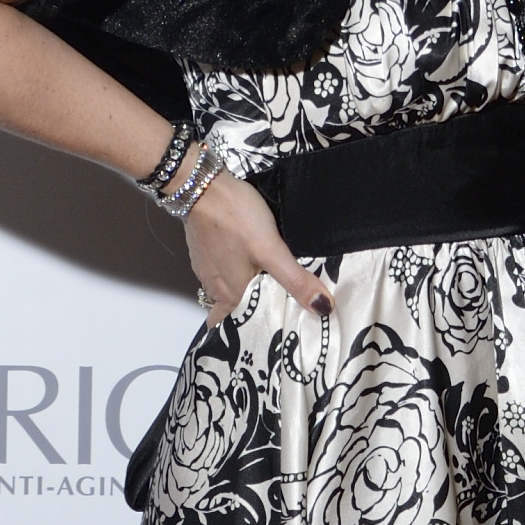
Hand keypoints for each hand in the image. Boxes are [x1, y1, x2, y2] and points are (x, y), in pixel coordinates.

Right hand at [181, 164, 330, 321]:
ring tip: (268, 290)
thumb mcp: (272, 251)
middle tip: (273, 315)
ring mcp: (207, 267)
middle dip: (249, 315)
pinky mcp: (205, 249)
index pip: (232, 329)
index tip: (265, 340)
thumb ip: (296, 280)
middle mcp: (214, 286)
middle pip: (230, 311)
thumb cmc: (234, 218)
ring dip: (243, 293)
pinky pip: (221, 270)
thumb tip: (323, 308)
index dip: (247, 336)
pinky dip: (235, 272)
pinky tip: (250, 264)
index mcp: (229, 294)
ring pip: (226, 290)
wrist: (202, 184)